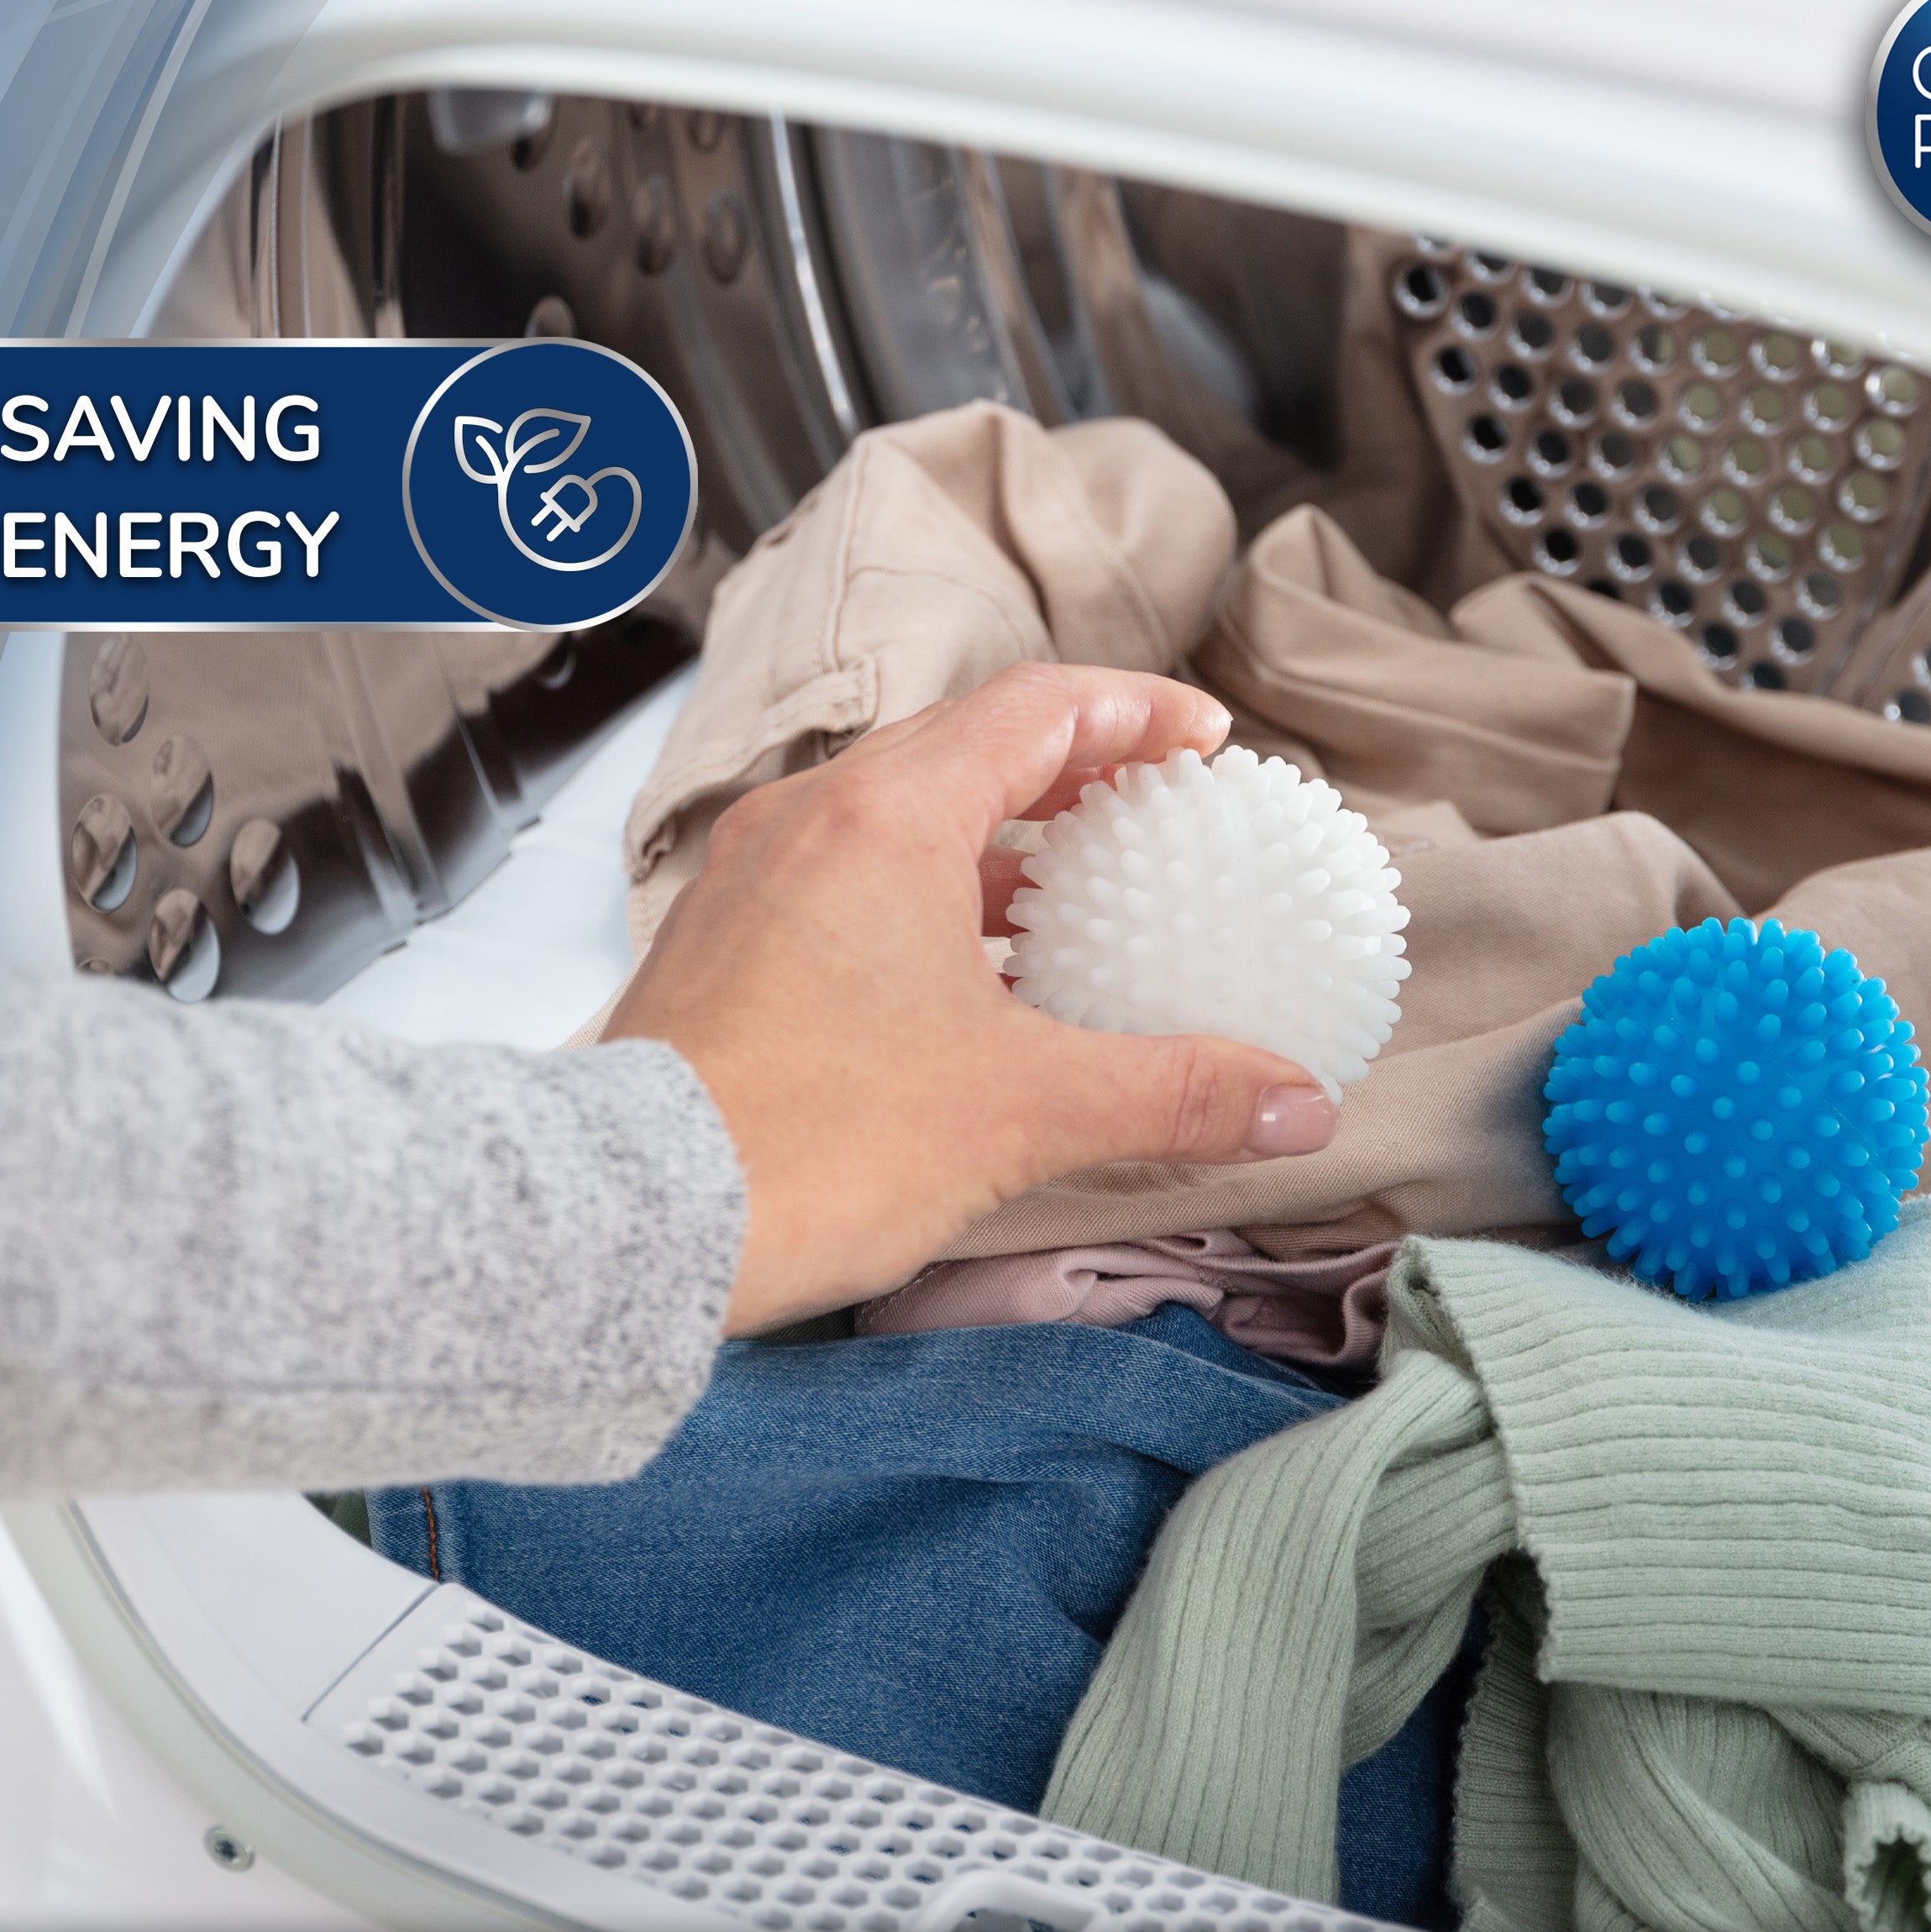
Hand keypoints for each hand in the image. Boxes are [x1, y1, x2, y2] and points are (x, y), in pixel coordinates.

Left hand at [604, 663, 1337, 1334]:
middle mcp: (808, 821)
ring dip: (994, 835)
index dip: (1135, 709)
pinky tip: (968, 977)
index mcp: (886, 817)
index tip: (1203, 738)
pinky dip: (924, 894)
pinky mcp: (722, 947)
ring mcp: (752, 880)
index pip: (1037, 707)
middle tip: (1150, 800)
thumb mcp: (1025, 1112)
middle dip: (1070, 763)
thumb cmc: (808, 1147)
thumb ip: (1176, 1094)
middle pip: (964, 747)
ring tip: (1073, 889)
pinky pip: (843, 879)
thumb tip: (1299, 1103)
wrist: (630, 1224)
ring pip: (896, 815)